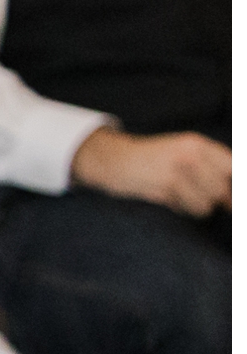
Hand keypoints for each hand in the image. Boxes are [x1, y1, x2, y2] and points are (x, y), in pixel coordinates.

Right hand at [73, 122, 231, 212]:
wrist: (119, 161)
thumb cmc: (156, 160)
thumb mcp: (184, 152)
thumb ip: (211, 167)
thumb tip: (232, 198)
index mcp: (198, 143)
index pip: (233, 167)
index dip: (235, 186)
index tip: (230, 200)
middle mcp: (190, 154)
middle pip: (221, 189)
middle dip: (215, 200)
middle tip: (198, 196)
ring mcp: (177, 170)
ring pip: (207, 204)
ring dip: (198, 207)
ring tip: (182, 197)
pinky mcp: (166, 186)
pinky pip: (189, 209)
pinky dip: (184, 209)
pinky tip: (171, 199)